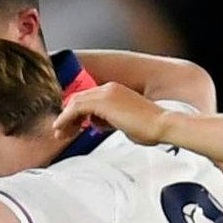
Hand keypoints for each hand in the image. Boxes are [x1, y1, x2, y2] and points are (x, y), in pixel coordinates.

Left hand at [57, 81, 174, 143]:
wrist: (162, 125)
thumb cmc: (150, 128)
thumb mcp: (125, 124)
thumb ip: (110, 121)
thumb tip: (99, 125)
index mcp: (116, 91)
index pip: (88, 99)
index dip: (76, 114)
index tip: (72, 128)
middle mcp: (109, 88)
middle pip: (79, 99)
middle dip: (68, 117)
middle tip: (61, 132)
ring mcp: (106, 92)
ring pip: (75, 102)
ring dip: (65, 119)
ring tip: (60, 134)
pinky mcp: (103, 101)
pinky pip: (76, 107)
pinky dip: (65, 118)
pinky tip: (61, 128)